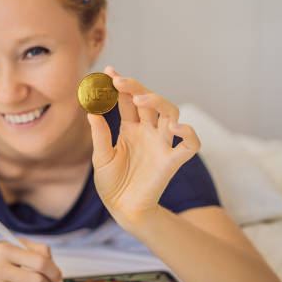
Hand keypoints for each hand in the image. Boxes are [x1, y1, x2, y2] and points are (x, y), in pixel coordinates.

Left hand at [87, 66, 200, 230]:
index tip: (108, 72)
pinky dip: (188, 133)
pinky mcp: (172, 161)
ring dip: (158, 101)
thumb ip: (99, 135)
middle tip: (118, 81)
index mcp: (130, 128)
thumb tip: (91, 110)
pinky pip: (190, 144)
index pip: (128, 100)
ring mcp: (162, 144)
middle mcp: (148, 132)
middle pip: (150, 101)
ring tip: (140, 98)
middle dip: (135, 87)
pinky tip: (173, 127)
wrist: (122, 209)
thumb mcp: (101, 157)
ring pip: (171, 113)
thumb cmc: (111, 183)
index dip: (120, 86)